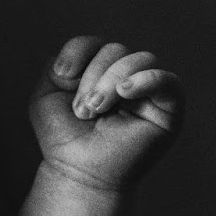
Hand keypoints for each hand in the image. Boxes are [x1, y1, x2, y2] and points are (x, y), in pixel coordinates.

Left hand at [30, 35, 184, 191]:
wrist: (79, 172)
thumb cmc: (64, 138)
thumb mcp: (46, 96)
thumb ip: (59, 65)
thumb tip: (84, 54)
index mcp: (99, 71)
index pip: (94, 43)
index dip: (78, 51)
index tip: (62, 74)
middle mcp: (126, 76)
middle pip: (115, 50)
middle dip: (92, 78)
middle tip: (82, 111)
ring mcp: (148, 90)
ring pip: (139, 59)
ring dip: (110, 82)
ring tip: (96, 110)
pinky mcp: (168, 108)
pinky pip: (168, 82)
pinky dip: (146, 80)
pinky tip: (125, 91)